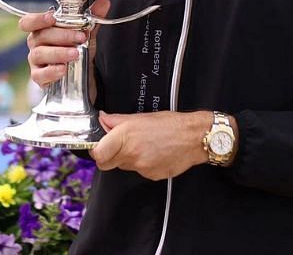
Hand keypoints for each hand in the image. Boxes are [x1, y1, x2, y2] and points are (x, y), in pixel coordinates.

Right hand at [21, 0, 109, 90]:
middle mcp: (35, 44)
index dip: (37, 19)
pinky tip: (63, 70)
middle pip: (40, 36)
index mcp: (42, 29)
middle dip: (62, 35)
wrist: (81, 75)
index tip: (52, 18)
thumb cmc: (75, 48)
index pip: (29, 22)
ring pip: (40, 54)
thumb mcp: (86, 33)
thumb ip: (92, 18)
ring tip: (76, 53)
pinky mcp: (39, 77)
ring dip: (59, 53)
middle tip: (80, 37)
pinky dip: (51, 71)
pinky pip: (40, 74)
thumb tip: (104, 2)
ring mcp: (35, 61)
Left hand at [90, 110, 211, 180]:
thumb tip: (102, 120)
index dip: (97, 151)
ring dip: (128, 159)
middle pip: (107, 164)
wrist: (194, 138)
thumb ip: (117, 120)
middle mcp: (131, 153)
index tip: (100, 146)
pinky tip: (154, 154)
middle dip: (109, 156)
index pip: (98, 154)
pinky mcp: (151, 175)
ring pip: (124, 167)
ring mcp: (141, 166)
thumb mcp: (141, 117)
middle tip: (119, 147)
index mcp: (126, 135)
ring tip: (144, 146)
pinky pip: (139, 171)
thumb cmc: (171, 124)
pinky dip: (143, 164)